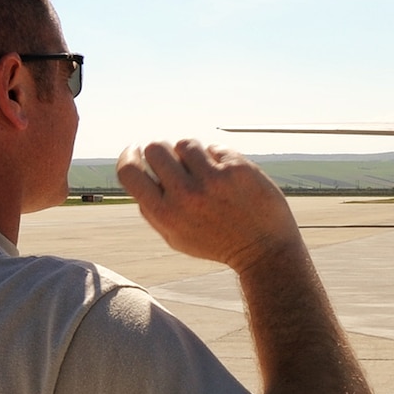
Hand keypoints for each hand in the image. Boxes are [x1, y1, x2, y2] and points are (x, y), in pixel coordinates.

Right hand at [118, 139, 302, 272]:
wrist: (265, 250)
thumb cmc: (217, 243)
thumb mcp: (176, 237)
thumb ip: (152, 210)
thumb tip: (138, 171)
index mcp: (165, 213)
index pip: (129, 170)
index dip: (128, 155)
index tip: (136, 150)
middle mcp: (186, 194)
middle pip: (156, 148)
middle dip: (162, 151)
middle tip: (175, 161)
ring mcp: (213, 179)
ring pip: (186, 143)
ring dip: (192, 153)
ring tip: (205, 171)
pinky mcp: (237, 168)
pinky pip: (215, 147)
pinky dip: (218, 158)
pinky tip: (228, 176)